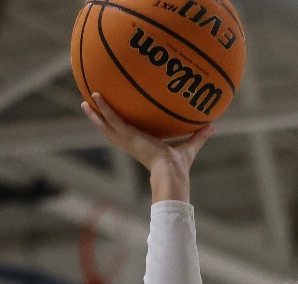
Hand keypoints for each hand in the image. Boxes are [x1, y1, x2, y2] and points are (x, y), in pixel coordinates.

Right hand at [82, 95, 213, 203]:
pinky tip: (96, 97)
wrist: (171, 173)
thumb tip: (213, 126)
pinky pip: (112, 119)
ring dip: (95, 113)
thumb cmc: (179, 167)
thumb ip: (199, 136)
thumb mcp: (189, 146)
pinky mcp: (127, 136)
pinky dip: (104, 108)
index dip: (118, 127)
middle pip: (109, 130)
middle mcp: (131, 143)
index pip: (126, 134)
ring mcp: (127, 140)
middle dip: (99, 119)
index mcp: (141, 146)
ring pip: (105, 125)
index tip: (112, 119)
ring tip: (84, 102)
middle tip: (89, 107)